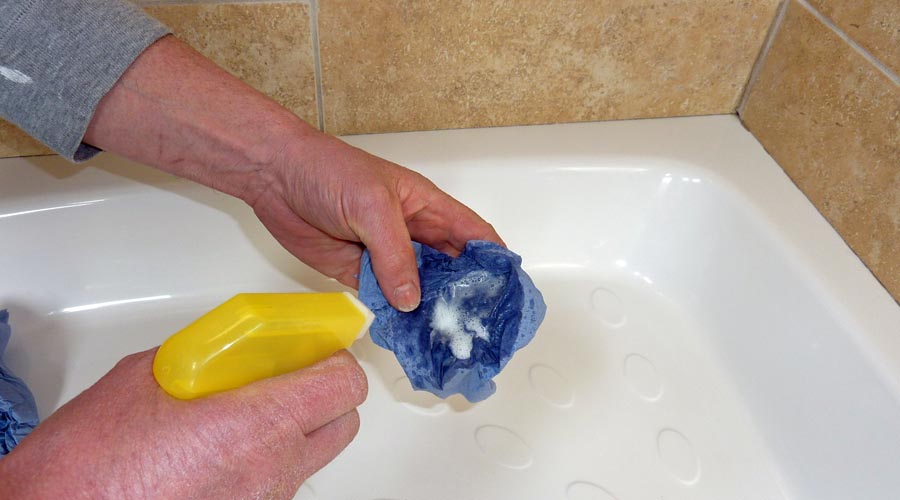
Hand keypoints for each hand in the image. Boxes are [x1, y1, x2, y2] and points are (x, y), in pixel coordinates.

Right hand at [0, 349, 366, 498]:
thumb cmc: (90, 459)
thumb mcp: (153, 373)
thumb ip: (212, 356)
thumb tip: (235, 349)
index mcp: (259, 425)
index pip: (343, 384)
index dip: (331, 359)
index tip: (314, 348)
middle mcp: (273, 470)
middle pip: (341, 422)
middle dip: (321, 392)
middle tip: (283, 374)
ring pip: (311, 453)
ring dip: (293, 425)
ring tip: (240, 410)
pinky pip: (279, 479)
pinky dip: (266, 455)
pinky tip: (221, 445)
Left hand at [84, 36, 502, 311]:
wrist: (274, 177)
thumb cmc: (329, 171)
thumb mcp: (371, 206)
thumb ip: (395, 254)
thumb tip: (412, 300)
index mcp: (427, 207)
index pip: (474, 235)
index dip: (494, 261)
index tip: (509, 292)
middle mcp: (413, 234)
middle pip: (450, 269)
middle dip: (466, 296)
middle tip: (480, 328)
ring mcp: (387, 256)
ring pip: (420, 290)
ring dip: (432, 311)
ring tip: (448, 340)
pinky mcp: (360, 274)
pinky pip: (387, 300)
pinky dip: (399, 318)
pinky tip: (409, 336)